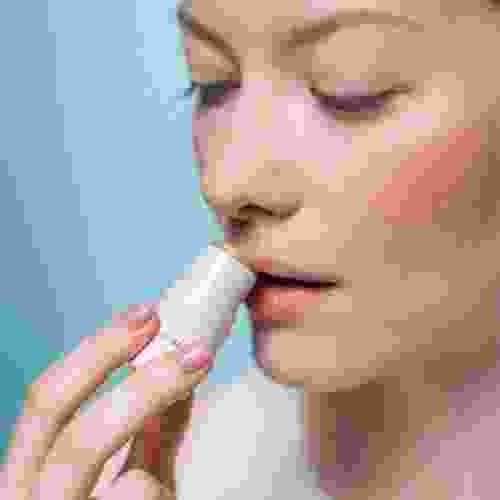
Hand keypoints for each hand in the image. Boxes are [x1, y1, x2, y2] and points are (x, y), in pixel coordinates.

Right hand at [1, 303, 213, 499]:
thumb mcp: (139, 475)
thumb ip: (154, 429)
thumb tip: (179, 365)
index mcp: (31, 473)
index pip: (46, 400)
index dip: (95, 350)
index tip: (147, 315)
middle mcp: (28, 499)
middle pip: (58, 420)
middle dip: (122, 369)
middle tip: (184, 341)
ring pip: (95, 462)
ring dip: (150, 412)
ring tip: (193, 381)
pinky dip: (158, 488)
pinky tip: (163, 488)